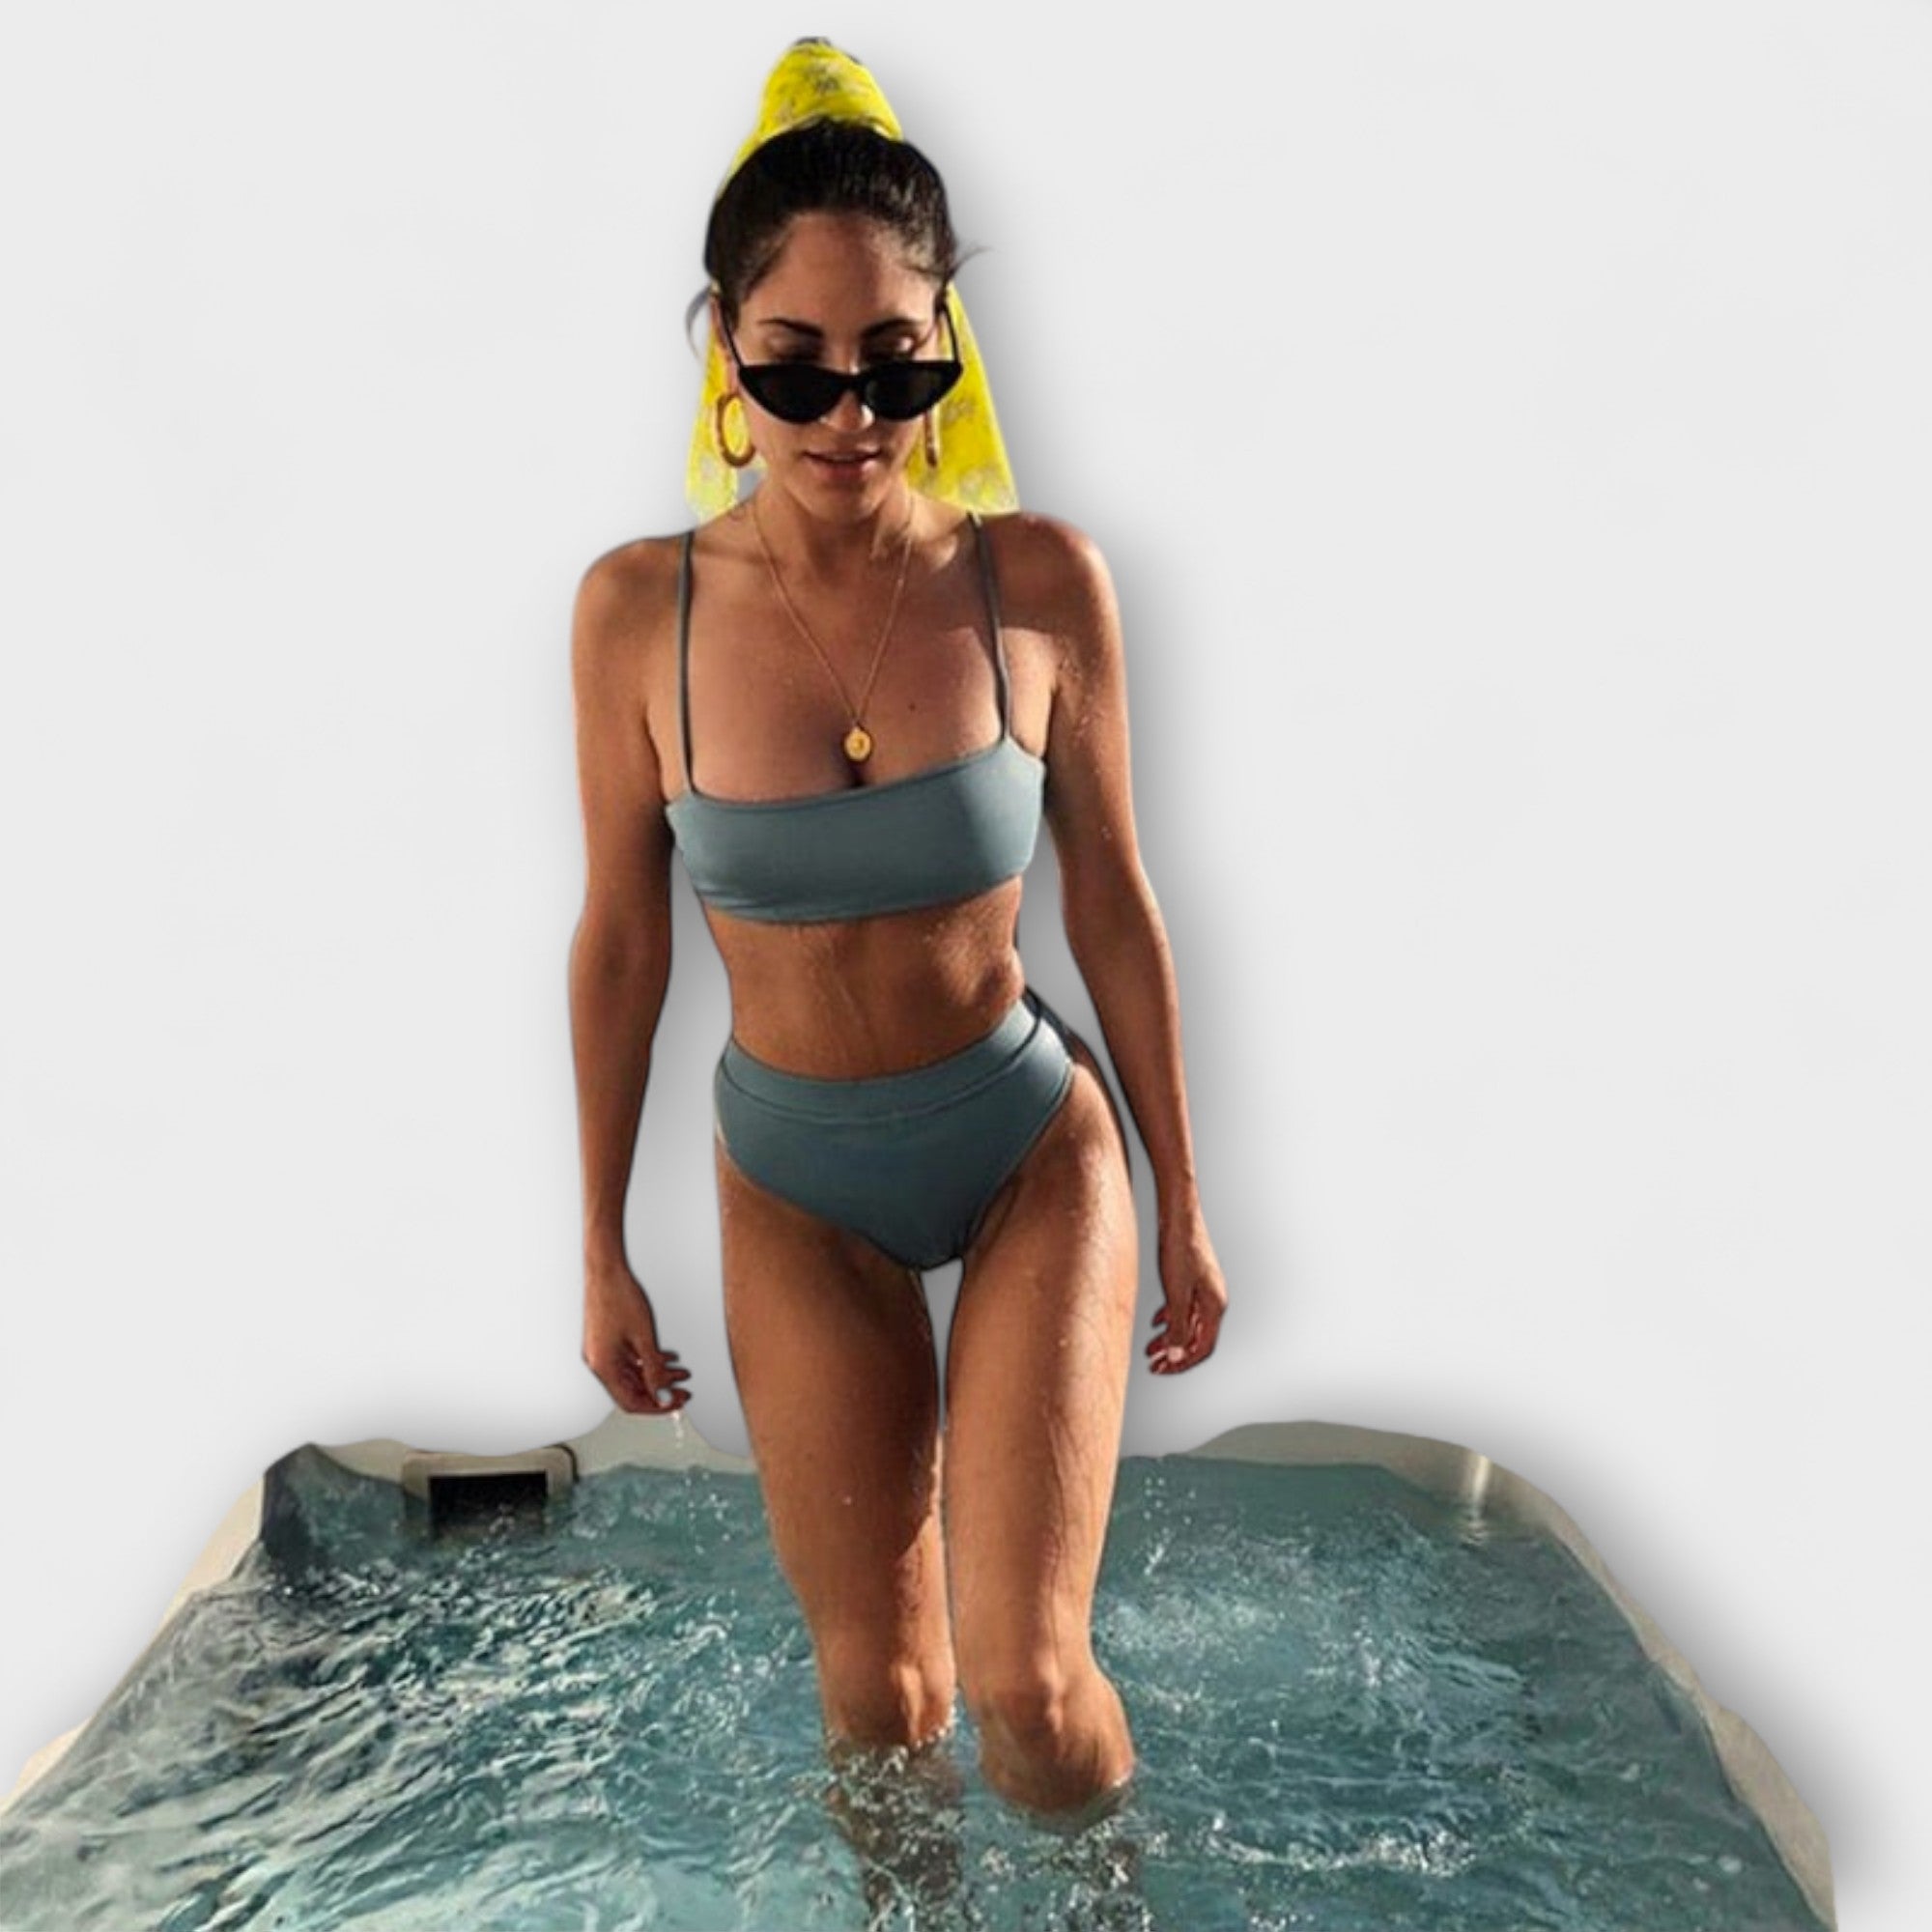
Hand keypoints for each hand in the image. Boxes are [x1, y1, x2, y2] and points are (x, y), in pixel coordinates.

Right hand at [583, 1260, 691, 1413]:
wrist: (605, 1269)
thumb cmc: (618, 1296)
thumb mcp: (643, 1337)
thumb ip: (653, 1369)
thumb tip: (662, 1394)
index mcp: (604, 1366)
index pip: (631, 1402)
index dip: (656, 1406)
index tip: (675, 1403)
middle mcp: (600, 1363)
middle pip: (632, 1390)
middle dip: (660, 1391)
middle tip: (683, 1391)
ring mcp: (603, 1352)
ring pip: (634, 1374)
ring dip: (658, 1375)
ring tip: (682, 1374)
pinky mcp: (607, 1341)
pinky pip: (630, 1360)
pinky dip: (649, 1362)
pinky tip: (668, 1359)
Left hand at [1146, 1212, 1227, 1373]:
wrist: (1179, 1216)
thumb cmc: (1180, 1249)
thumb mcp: (1176, 1294)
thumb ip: (1177, 1326)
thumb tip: (1175, 1356)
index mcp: (1214, 1306)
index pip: (1202, 1347)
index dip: (1181, 1362)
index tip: (1162, 1369)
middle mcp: (1213, 1299)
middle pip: (1195, 1338)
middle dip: (1173, 1353)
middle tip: (1153, 1364)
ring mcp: (1204, 1289)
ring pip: (1188, 1323)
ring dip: (1170, 1338)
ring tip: (1150, 1347)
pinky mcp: (1194, 1279)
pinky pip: (1185, 1308)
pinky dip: (1171, 1318)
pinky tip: (1156, 1321)